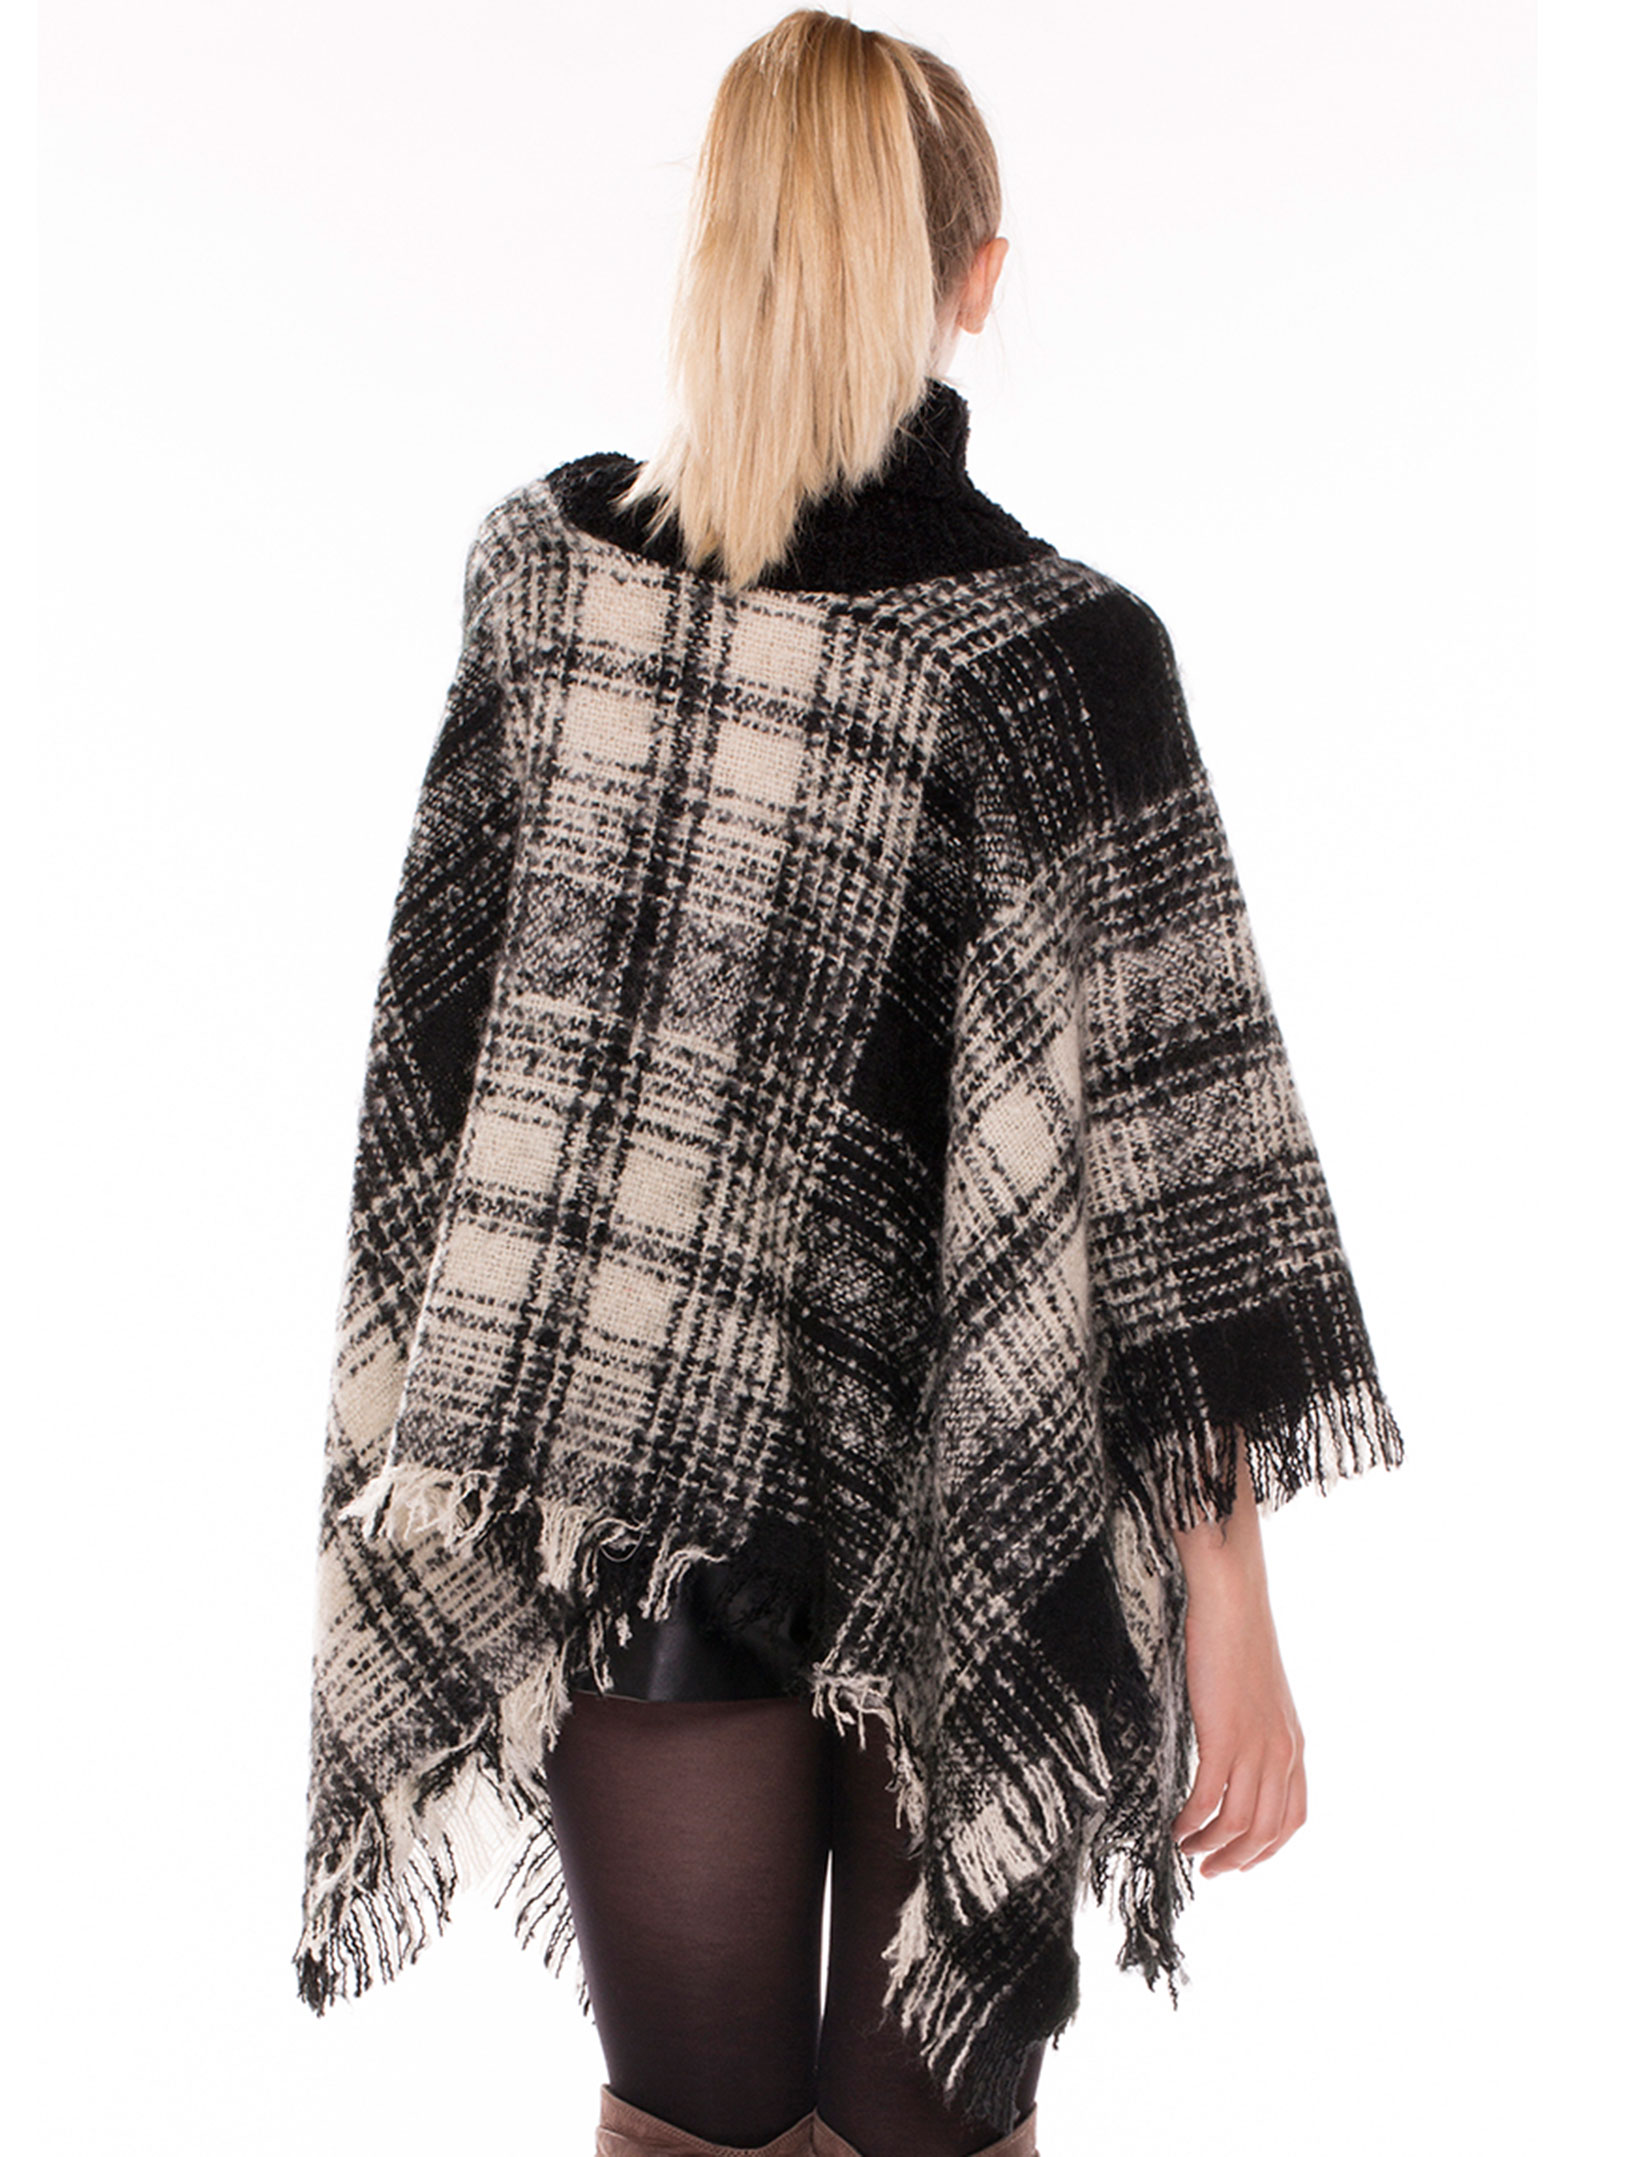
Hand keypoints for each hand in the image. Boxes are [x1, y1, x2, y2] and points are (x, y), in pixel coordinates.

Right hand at [1168, 1443, 1306, 1878]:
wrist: (1232, 1594)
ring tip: (1187, 1851)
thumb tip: (1230, 1746)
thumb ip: (1250, 1726)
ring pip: (1241, 1822)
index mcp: (1293, 1742)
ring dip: (1213, 1846)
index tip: (1237, 1862)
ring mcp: (1256, 1744)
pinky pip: (1211, 1797)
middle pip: (1269, 1830)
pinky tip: (1176, 1827)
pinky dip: (1193, 1821)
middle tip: (1207, 1870)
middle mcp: (1283, 1750)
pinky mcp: (1225, 1732)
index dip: (1267, 1850)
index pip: (1293, 1818)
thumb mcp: (1253, 1691)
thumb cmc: (1235, 1633)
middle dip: (1238, 1859)